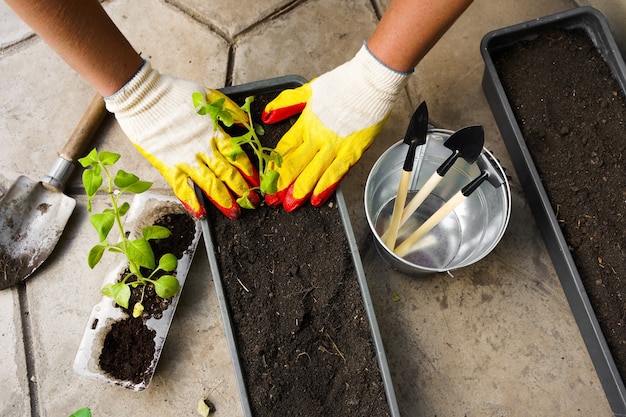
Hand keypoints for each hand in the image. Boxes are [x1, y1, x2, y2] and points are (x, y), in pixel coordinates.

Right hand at [104, 61, 258, 218]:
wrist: (142, 96)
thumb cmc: (173, 93)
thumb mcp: (208, 95)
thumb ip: (228, 110)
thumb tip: (245, 123)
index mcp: (214, 131)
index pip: (237, 155)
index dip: (248, 170)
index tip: (256, 182)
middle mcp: (203, 148)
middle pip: (228, 173)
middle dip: (242, 190)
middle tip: (251, 202)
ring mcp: (186, 159)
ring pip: (210, 184)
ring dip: (223, 200)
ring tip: (234, 212)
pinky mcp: (167, 165)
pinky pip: (182, 188)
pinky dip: (192, 202)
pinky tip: (200, 213)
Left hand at [261, 43, 409, 210]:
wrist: (370, 83)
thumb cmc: (343, 84)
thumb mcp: (308, 89)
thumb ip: (286, 103)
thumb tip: (267, 117)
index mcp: (305, 122)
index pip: (284, 148)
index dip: (274, 166)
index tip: (267, 180)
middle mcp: (317, 136)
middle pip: (295, 164)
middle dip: (282, 184)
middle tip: (273, 200)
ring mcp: (335, 145)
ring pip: (313, 172)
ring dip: (301, 190)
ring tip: (290, 205)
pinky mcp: (352, 151)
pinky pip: (336, 172)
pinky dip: (326, 186)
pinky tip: (317, 199)